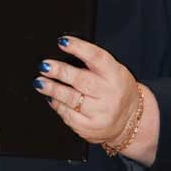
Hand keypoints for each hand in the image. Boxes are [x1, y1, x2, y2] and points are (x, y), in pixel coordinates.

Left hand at [33, 35, 141, 149]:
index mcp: (115, 74)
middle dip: (59, 72)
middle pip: (80, 80)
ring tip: (40, 82)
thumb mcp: (114, 71)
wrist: (130, 119)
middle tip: (44, 65)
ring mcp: (100, 113)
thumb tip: (64, 48)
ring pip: (71, 99)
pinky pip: (68, 115)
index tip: (62, 42)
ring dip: (52, 89)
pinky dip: (57, 105)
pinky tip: (51, 98)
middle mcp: (109, 93)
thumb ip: (92, 61)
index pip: (97, 58)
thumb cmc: (117, 89)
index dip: (78, 48)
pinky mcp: (89, 128)